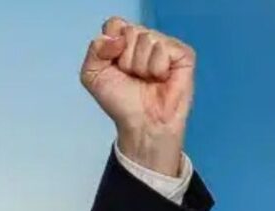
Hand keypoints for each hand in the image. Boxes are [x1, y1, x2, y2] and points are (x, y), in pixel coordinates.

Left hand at [80, 17, 195, 176]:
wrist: (140, 122)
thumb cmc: (120, 100)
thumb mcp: (92, 75)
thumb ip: (94, 50)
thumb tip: (116, 38)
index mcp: (124, 41)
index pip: (115, 24)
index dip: (110, 45)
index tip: (113, 65)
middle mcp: (145, 39)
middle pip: (130, 31)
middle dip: (125, 59)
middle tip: (132, 76)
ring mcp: (165, 45)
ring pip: (146, 39)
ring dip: (140, 66)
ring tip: (147, 80)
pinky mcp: (183, 54)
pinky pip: (163, 48)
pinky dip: (157, 67)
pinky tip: (161, 78)